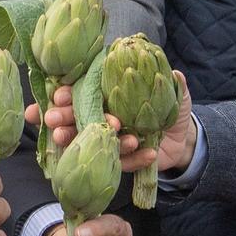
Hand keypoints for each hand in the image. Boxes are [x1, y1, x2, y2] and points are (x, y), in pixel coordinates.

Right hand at [27, 73, 197, 173]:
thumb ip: (174, 86)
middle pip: (74, 119)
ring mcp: (109, 142)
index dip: (65, 94)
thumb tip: (178, 74)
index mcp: (106, 99)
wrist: (182, 141)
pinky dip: (135, 158)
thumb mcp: (174, 96)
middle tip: (54, 121)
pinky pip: (123, 162)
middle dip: (61, 120)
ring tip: (111, 131)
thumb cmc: (169, 112)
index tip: (59, 95)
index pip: (79, 94)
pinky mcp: (121, 162)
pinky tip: (148, 152)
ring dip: (91, 141)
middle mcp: (102, 120)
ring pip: (90, 143)